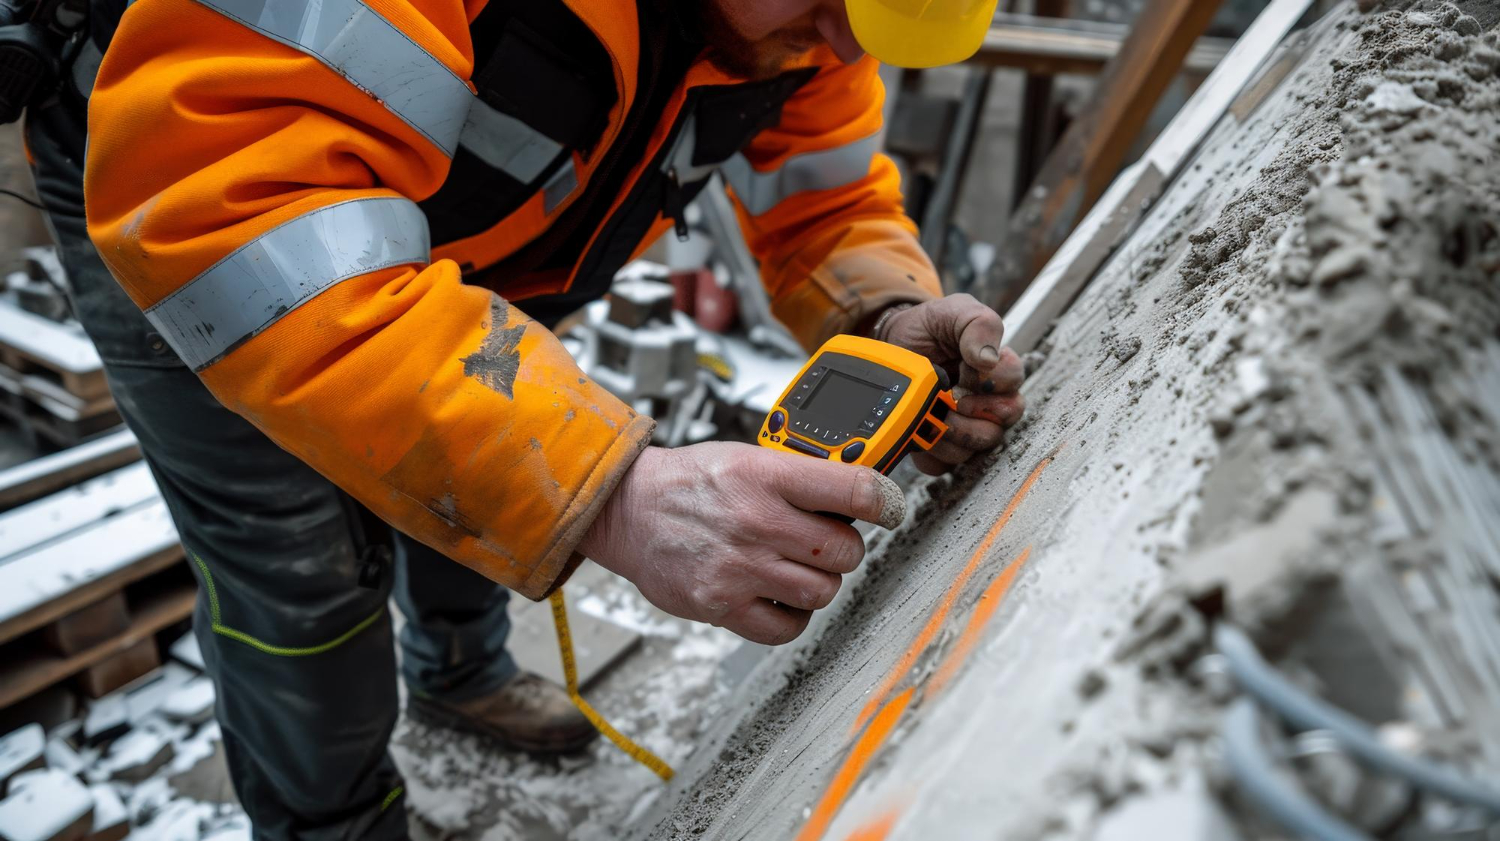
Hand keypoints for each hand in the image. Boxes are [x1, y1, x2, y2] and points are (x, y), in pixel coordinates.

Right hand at [580, 443, 904, 644]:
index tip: (889, 508)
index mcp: (766, 475)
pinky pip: (787, 627)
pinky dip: (792, 615)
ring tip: (797, 567)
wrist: (627, 510)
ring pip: (823, 591)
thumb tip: (859, 492)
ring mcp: (740, 567)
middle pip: (845, 550)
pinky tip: (778, 595)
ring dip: (819, 582)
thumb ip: (799, 475)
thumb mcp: (747, 457)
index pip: (855, 489)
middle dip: (844, 547)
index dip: (885, 501)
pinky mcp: (722, 605)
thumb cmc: (689, 482)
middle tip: (825, 540)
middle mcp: (756, 521)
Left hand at [876, 294, 1025, 474]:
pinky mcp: (940, 445)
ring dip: (951, 433)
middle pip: (1002, 424)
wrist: (891, 344)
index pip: (1014, 382)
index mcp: (997, 368)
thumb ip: (978, 325)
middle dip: (973, 414)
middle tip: (950, 400)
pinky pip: (944, 464)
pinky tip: (919, 433)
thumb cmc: (930, 328)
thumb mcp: (954, 312)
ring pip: (975, 447)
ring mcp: (965, 425)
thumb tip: (988, 358)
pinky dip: (931, 452)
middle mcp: (988, 401)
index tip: (965, 370)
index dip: (991, 381)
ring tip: (930, 414)